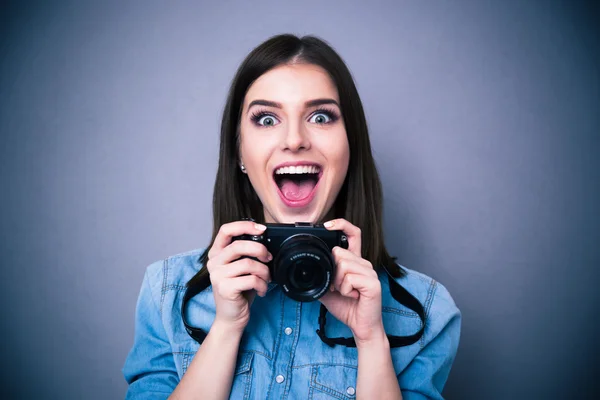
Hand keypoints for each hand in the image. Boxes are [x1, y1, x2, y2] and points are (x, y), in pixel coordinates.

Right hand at [206, 221, 271, 331]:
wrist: (231, 317)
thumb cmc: (239, 290)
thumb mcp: (241, 268)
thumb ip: (246, 253)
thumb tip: (264, 239)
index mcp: (216, 253)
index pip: (225, 230)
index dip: (244, 225)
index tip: (261, 228)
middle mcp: (213, 263)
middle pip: (239, 245)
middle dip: (260, 250)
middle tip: (268, 258)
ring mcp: (217, 276)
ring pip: (248, 263)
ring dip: (264, 271)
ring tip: (266, 279)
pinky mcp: (225, 288)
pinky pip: (251, 279)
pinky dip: (262, 285)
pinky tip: (261, 290)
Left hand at [319, 218, 384, 345]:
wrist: (360, 327)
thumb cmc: (347, 308)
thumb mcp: (328, 289)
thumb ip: (322, 275)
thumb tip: (306, 269)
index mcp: (355, 261)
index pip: (353, 234)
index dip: (341, 225)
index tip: (327, 226)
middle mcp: (364, 263)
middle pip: (340, 252)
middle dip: (332, 271)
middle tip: (338, 287)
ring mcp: (370, 272)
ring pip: (344, 264)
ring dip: (339, 283)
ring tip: (346, 292)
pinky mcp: (373, 283)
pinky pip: (350, 278)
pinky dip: (345, 290)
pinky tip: (352, 296)